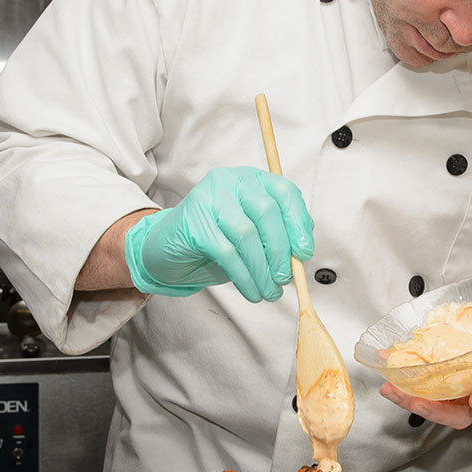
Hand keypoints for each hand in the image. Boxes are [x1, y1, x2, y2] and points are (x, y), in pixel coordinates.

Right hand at [124, 166, 313, 300]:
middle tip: (286, 278)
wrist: (166, 248)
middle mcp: (230, 181)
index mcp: (251, 179)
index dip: (298, 223)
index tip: (305, 253)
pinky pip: (227, 253)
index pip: (284, 192)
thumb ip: (278, 234)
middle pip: (266, 212)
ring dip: (262, 270)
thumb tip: (302, 252)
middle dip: (281, 251)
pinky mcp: (194, 222)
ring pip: (247, 234)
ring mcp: (209, 198)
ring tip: (269, 292)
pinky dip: (244, 277)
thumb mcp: (253, 232)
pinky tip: (251, 291)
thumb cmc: (216, 239)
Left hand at [379, 264, 471, 428]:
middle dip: (437, 411)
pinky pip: (422, 387)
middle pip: (460, 411)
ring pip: (437, 404)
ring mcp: (458, 386)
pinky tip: (387, 367)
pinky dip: (403, 380)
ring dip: (412, 400)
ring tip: (392, 388)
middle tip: (417, 402)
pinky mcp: (440, 380)